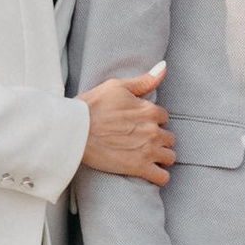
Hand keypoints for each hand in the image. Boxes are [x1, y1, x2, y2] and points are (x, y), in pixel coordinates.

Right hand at [82, 64, 171, 184]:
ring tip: (147, 157)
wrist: (74, 131)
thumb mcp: (117, 86)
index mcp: (149, 110)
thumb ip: (144, 81)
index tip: (140, 125)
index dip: (153, 121)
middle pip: (169, 138)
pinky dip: (159, 176)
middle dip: (159, 140)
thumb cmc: (92, 106)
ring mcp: (148, 150)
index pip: (163, 117)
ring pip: (170, 156)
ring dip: (161, 157)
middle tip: (142, 142)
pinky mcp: (139, 168)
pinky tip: (149, 173)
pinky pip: (162, 177)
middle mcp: (153, 130)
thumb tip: (164, 66)